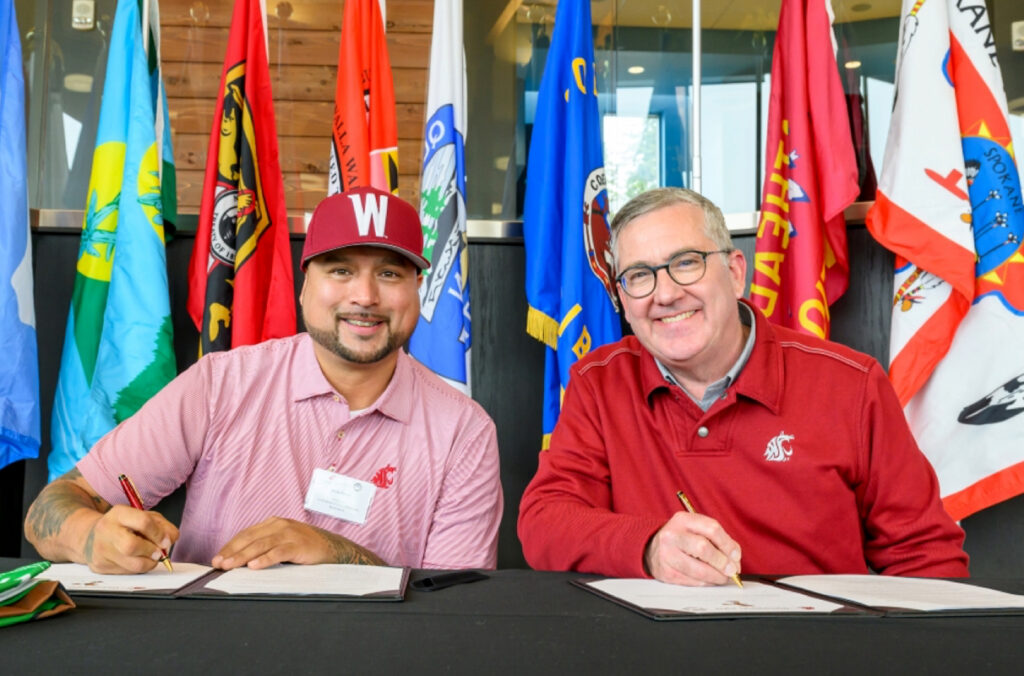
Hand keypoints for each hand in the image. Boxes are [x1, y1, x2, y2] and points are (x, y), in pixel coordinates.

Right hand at [81, 505, 178, 574]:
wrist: (95, 536)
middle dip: (151, 551)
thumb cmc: (125, 526)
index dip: (159, 534)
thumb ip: (163, 526)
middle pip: (131, 546)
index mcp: (119, 513)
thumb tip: (170, 540)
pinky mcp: (100, 566)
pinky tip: (137, 560)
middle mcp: (106, 530)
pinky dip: (139, 569)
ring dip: (149, 563)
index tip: (166, 541)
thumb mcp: (146, 517)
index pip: (143, 522)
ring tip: (150, 557)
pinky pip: (128, 573)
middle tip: (159, 552)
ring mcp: (101, 550)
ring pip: (132, 565)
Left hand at [211, 517, 384, 569]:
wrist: (333, 548)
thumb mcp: (282, 543)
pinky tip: (254, 566)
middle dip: (232, 552)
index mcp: (272, 524)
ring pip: (260, 545)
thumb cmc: (305, 548)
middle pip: (250, 539)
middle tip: (218, 564)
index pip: (246, 535)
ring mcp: (289, 534)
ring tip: (229, 566)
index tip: (216, 559)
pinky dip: (265, 559)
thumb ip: (265, 546)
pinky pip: (278, 552)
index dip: (230, 546)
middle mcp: (279, 525)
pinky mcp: (298, 545)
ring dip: (242, 556)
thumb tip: (239, 561)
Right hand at [643, 511, 741, 585]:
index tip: (736, 555)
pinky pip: (692, 581)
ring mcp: (667, 555)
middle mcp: (672, 535)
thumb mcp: (695, 529)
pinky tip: (710, 579)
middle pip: (704, 548)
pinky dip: (706, 582)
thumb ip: (716, 539)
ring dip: (717, 576)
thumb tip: (735, 558)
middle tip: (732, 570)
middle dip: (722, 562)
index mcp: (683, 520)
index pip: (711, 529)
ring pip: (699, 569)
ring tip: (723, 577)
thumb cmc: (681, 538)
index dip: (728, 544)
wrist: (652, 548)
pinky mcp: (666, 573)